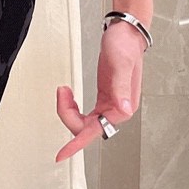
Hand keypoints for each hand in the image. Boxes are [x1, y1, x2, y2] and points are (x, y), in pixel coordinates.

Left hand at [54, 20, 145, 161]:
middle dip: (67, 114)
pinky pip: (85, 114)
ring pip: (83, 122)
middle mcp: (117, 110)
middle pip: (85, 127)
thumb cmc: (125, 45)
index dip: (76, 144)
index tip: (62, 154)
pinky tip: (68, 95)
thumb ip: (121, 88)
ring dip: (68, 110)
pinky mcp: (104, 100)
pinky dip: (72, 107)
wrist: (126, 33)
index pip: (95, 131)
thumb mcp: (121, 64)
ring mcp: (110, 106)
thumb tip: (123, 110)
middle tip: (62, 93)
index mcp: (123, 107)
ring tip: (64, 91)